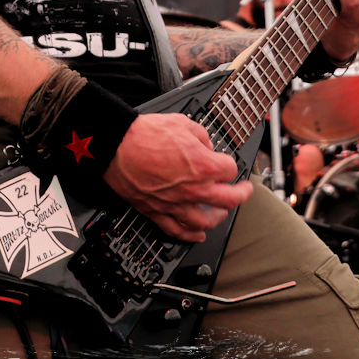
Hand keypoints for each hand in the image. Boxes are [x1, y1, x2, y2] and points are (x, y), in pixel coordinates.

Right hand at [103, 114, 252, 242]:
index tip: (225, 162)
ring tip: (220, 212)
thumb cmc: (144, 135)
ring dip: (217, 217)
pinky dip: (190, 235)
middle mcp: (194, 189)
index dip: (229, 163)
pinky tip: (197, 235)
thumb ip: (201, 136)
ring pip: (206, 221)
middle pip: (229, 200)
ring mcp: (176, 203)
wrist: (115, 146)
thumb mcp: (182, 123)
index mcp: (203, 166)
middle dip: (240, 194)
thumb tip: (205, 145)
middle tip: (243, 191)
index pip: (230, 170)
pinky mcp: (156, 211)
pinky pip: (177, 230)